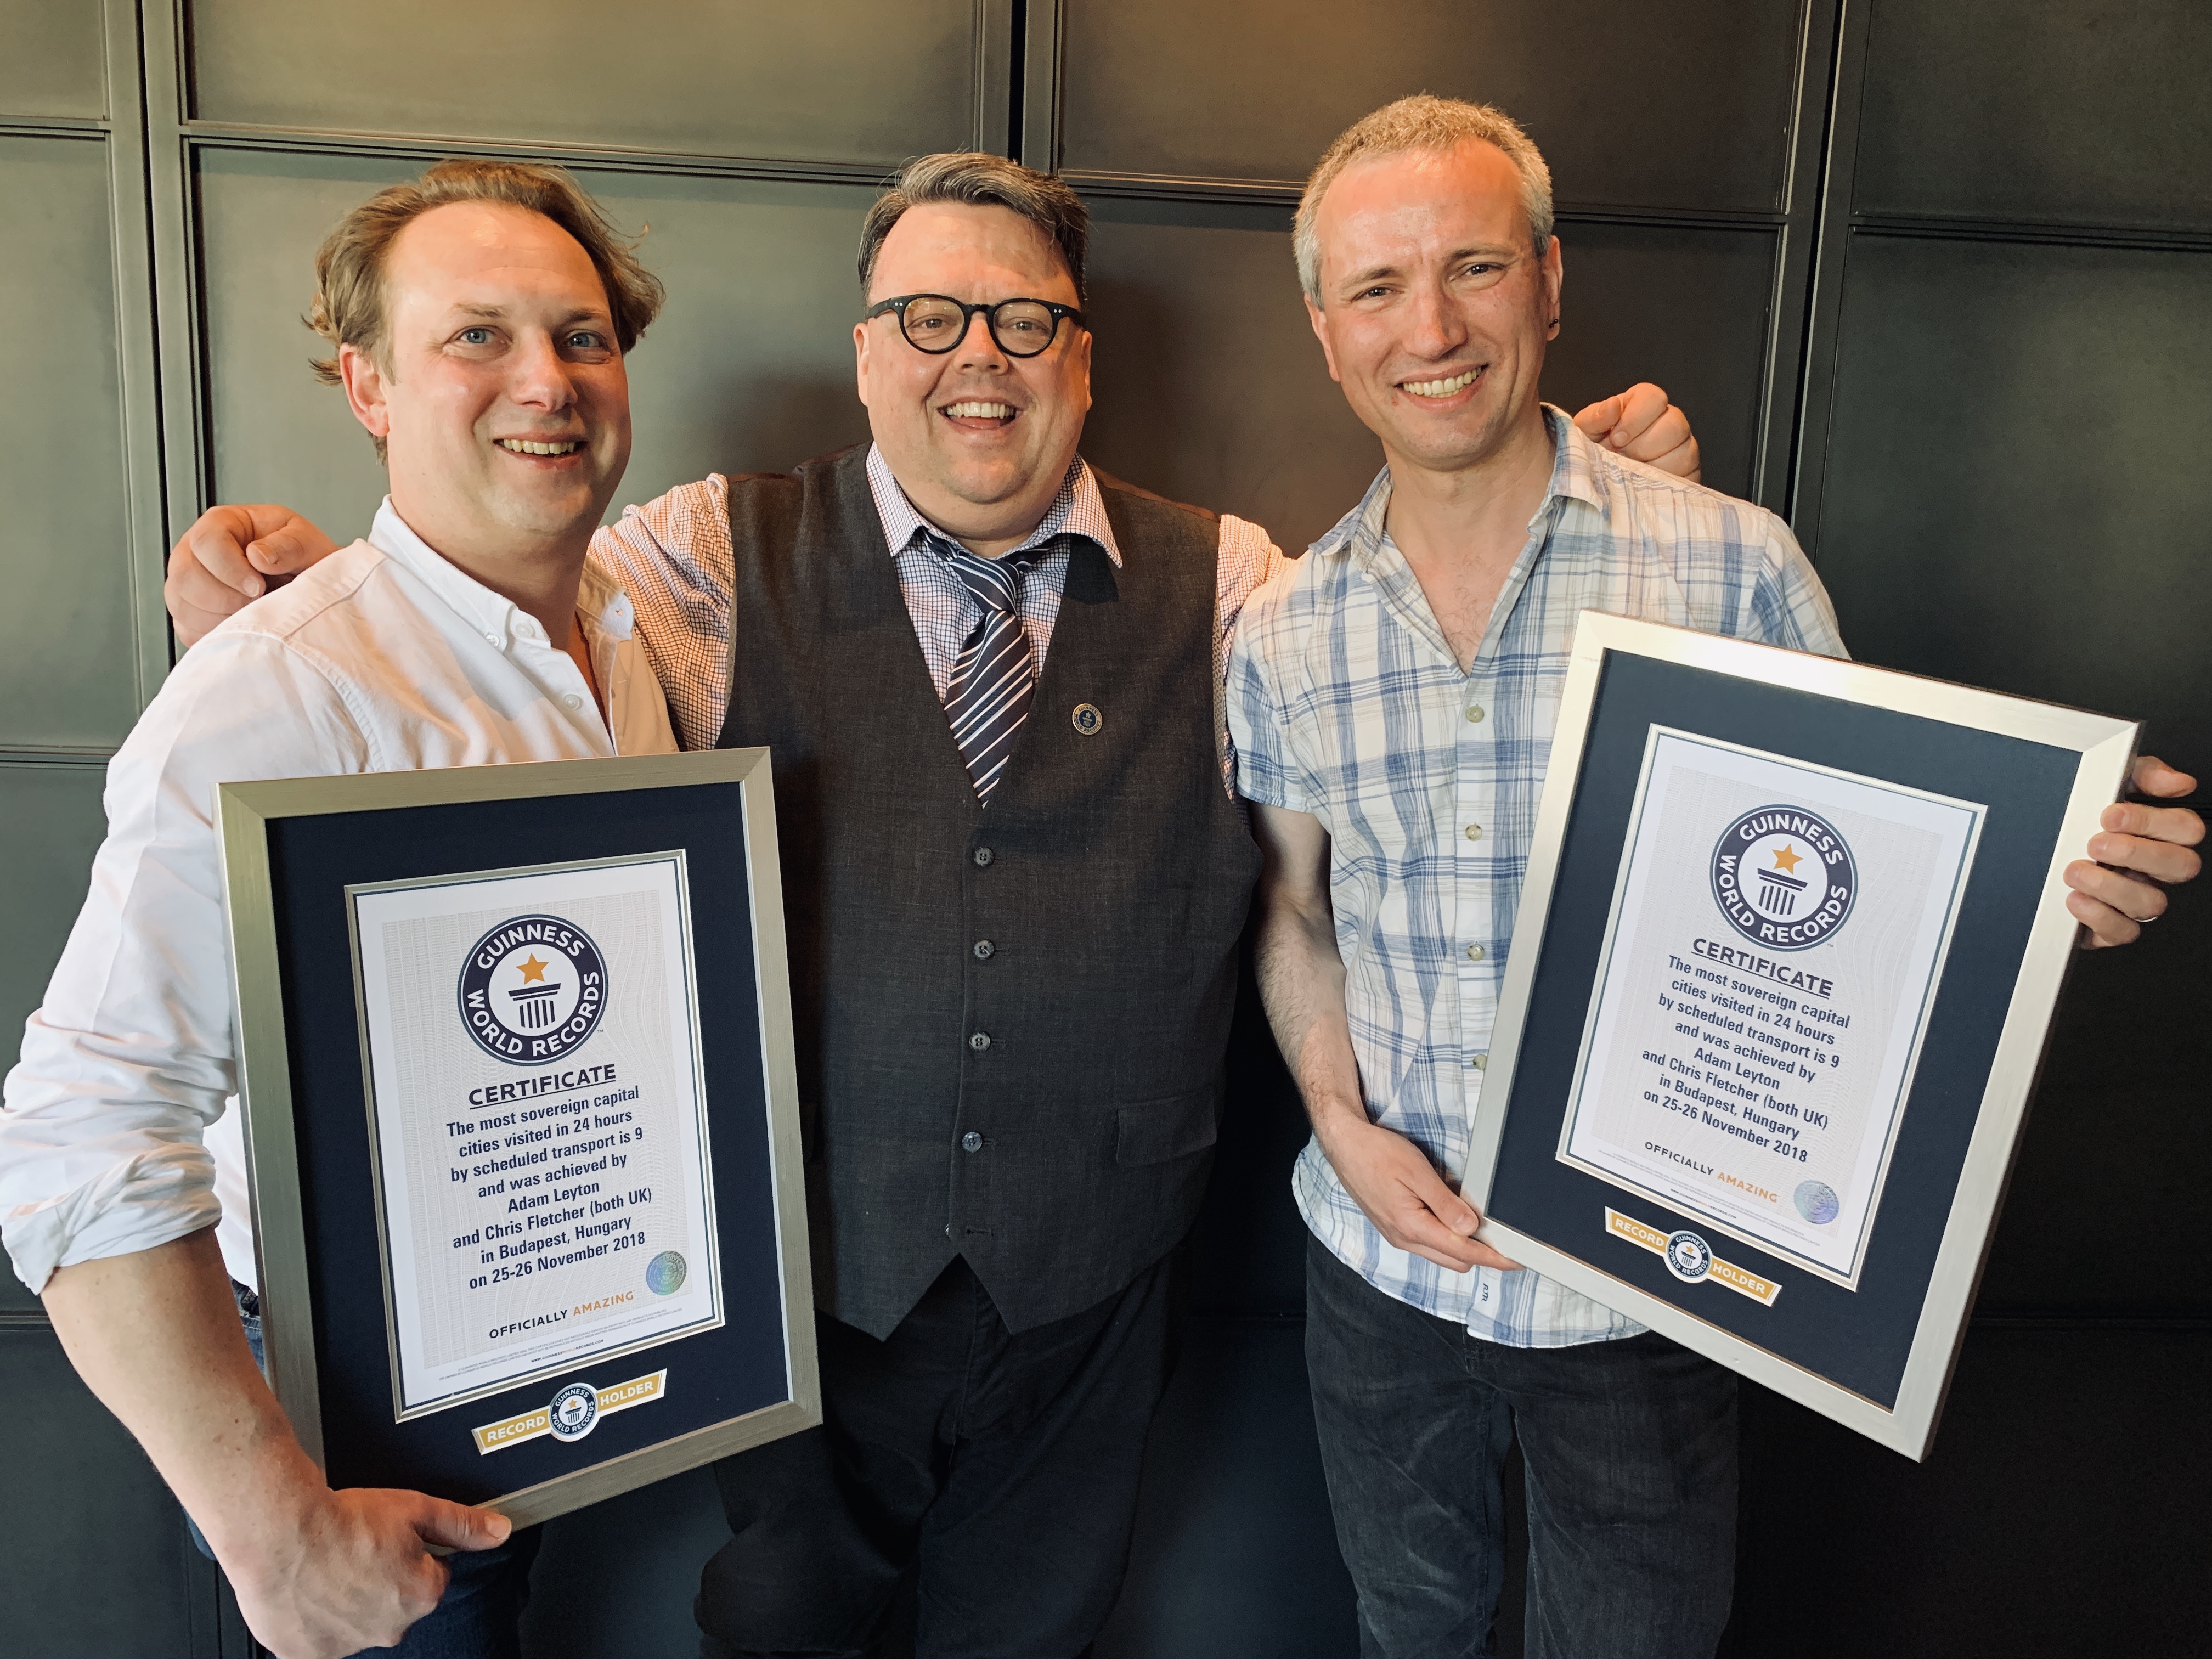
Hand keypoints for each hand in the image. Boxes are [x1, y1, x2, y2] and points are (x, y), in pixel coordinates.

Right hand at [166, 504, 338, 648]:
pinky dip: (214, 634)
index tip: (258, 586)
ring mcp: (188, 583)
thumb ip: (289, 545)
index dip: (230, 568)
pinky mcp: (190, 614)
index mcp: (223, 523)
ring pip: (181, 605)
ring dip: (219, 618)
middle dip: (224, 597)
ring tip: (252, 613)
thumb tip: (259, 556)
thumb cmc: (302, 559)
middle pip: (185, 575)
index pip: (206, 541)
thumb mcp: (307, 542)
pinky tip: (240, 626)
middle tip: (256, 603)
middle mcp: (196, 551)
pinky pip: (187, 630)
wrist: (308, 587)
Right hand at [229, 1485, 510, 1658]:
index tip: (390, 1539)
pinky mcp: (305, 1654)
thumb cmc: (341, 1521)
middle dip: (381, 1580)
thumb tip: (498, 1531)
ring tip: (327, 1566)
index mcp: (421, 1595)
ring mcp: (346, 1645)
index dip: (413, 1553)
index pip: (431, 1576)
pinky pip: (317, 1639)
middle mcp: (388, 1628)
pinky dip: (313, 1619)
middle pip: (394, 1603)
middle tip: (356, 1550)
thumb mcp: (416, 1508)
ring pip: (355, 1621)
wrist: (279, 1533)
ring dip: (347, 1600)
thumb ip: (462, 1524)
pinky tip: (305, 1590)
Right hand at [1314, 1112, 1521, 1273]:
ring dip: (1463, 1247)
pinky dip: (1445, 1238)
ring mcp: (1397, 1235)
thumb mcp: (1417, 1172)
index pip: (1463, 1252)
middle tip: (1504, 1239)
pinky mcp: (1393, 1227)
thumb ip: (1445, 1203)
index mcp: (1411, 1226)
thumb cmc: (1376, 1152)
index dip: (1494, 1257)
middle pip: (1455, 1261)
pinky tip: (1452, 1219)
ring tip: (1481, 1227)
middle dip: (1482, 1255)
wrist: (1344, 1145)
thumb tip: (1470, 1228)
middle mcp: (1403, 1238)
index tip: (1516, 1260)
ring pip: (1441, 1254)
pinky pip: (1427, 1244)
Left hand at [1571, 383, 1700, 481]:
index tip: (1616, 438)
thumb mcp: (1584, 434)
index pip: (1654, 397)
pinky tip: (1643, 486)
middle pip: (1674, 423)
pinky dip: (1663, 484)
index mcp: (1640, 405)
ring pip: (1683, 452)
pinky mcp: (1687, 474)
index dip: (1636, 417)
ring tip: (1630, 474)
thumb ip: (1595, 418)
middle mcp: (1667, 421)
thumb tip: (1613, 406)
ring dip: (1653, 467)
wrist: (1598, 486)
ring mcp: (1681, 448)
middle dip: (1643, 446)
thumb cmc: (1591, 454)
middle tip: (1621, 459)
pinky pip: (1686, 476)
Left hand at [2064, 755, 2201, 947]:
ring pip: (2151, 903)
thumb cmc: (2081, 818)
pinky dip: (2098, 916)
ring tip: (2075, 871)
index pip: (2187, 829)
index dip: (2153, 822)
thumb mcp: (2111, 784)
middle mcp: (2154, 870)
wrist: (2029, 852)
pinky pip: (2122, 932)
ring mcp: (2135, 899)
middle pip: (2180, 866)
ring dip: (2111, 886)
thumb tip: (2178, 781)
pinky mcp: (2111, 927)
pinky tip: (2075, 898)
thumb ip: (2144, 774)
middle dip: (2135, 853)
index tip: (2111, 815)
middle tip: (2095, 843)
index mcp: (2161, 835)